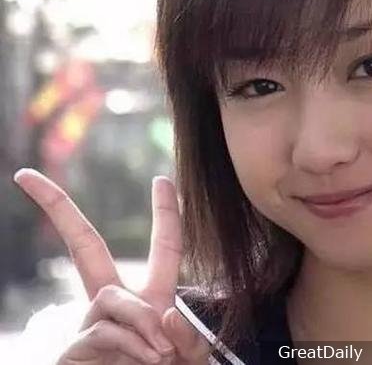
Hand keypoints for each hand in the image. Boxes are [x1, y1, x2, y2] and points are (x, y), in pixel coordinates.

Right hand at [14, 169, 211, 364]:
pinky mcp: (76, 350)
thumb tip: (164, 315)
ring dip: (141, 322)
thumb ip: (189, 339)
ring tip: (160, 355)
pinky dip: (132, 344)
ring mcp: (92, 324)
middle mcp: (116, 303)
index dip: (166, 212)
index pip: (163, 247)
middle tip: (27, 178)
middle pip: (85, 246)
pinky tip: (148, 360)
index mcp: (152, 297)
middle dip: (60, 210)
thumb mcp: (192, 360)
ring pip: (113, 298)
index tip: (163, 179)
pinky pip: (103, 331)